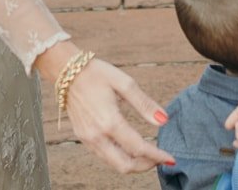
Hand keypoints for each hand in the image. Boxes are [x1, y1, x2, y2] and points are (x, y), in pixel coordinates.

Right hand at [61, 57, 173, 172]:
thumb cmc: (97, 73)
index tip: (171, 158)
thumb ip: (145, 104)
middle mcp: (97, 135)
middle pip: (124, 165)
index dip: (157, 155)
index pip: (138, 148)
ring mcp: (87, 139)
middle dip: (145, 166)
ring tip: (148, 155)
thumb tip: (164, 120)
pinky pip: (103, 156)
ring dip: (133, 164)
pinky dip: (119, 158)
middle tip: (159, 159)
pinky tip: (129, 149)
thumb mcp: (125, 83)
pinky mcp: (82, 137)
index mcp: (109, 121)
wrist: (66, 72)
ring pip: (113, 164)